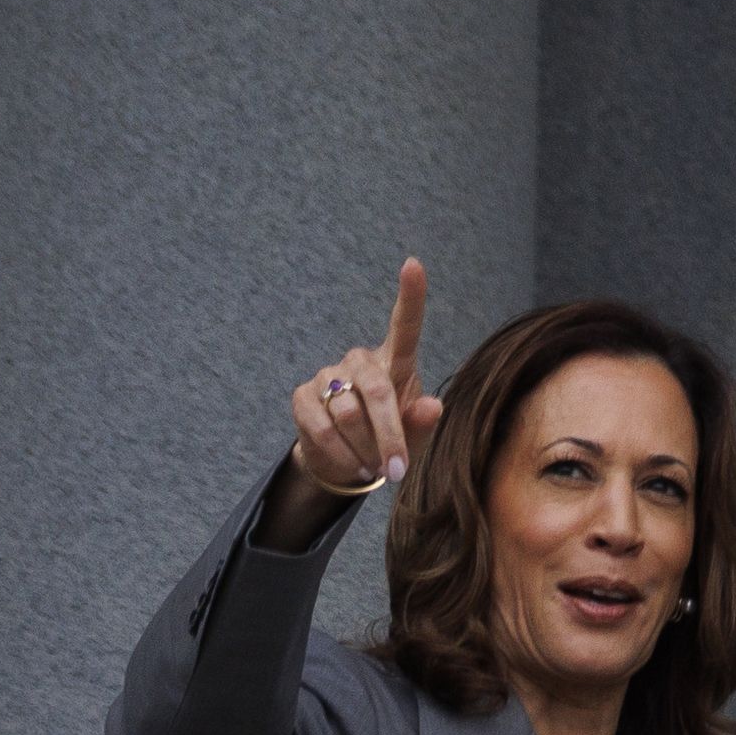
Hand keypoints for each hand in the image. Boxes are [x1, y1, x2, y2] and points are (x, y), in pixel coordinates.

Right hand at [283, 259, 438, 498]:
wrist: (347, 463)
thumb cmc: (389, 442)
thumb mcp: (414, 439)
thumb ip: (422, 423)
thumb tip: (433, 407)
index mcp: (394, 363)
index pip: (404, 325)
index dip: (410, 296)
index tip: (414, 264)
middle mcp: (360, 361)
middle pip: (377, 391)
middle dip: (389, 436)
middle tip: (398, 470)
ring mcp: (328, 376)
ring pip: (348, 414)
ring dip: (365, 450)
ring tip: (374, 468)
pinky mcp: (303, 397)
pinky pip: (322, 428)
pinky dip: (341, 454)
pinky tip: (353, 465)